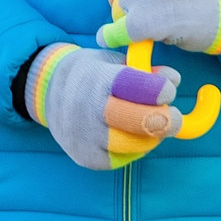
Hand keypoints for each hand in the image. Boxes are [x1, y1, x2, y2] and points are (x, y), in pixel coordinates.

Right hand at [25, 44, 179, 171]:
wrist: (47, 91)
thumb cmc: (90, 74)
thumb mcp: (113, 62)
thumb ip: (144, 70)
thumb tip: (174, 79)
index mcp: (98, 78)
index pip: (137, 87)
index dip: (160, 90)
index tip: (168, 90)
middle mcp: (89, 108)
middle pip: (142, 120)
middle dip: (167, 120)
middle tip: (173, 116)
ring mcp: (86, 136)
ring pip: (137, 143)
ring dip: (152, 136)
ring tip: (149, 125)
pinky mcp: (86, 157)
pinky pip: (124, 158)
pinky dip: (135, 149)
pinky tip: (131, 137)